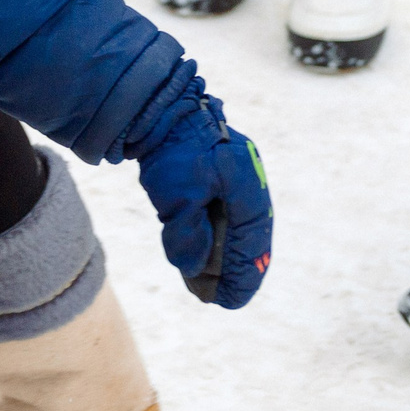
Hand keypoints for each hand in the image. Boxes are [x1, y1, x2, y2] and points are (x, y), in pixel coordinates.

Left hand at [125, 82, 272, 307]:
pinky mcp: (216, 174)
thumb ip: (187, 235)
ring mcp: (232, 177)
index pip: (250, 244)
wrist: (159, 107)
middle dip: (236, 271)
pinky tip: (199, 253)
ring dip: (222, 256)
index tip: (231, 303)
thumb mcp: (178, 197)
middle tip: (222, 299)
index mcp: (246, 188)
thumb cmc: (172, 149)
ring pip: (233, 228)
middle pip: (247, 239)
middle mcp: (246, 183)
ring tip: (206, 284)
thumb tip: (194, 268)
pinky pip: (220, 214)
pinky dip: (212, 237)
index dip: (243, 276)